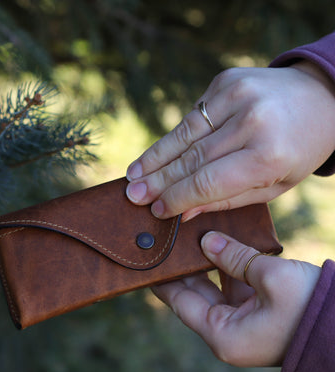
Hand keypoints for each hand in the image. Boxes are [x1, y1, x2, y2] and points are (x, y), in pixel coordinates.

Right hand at [126, 62, 334, 219]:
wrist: (321, 97)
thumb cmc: (298, 150)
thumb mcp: (273, 184)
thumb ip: (226, 200)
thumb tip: (183, 213)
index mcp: (268, 154)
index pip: (207, 182)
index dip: (177, 198)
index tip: (156, 210)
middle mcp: (251, 120)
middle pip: (190, 158)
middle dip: (158, 180)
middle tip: (133, 196)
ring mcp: (236, 94)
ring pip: (183, 134)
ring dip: (155, 157)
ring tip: (133, 175)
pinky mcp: (225, 81)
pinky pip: (192, 117)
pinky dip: (174, 138)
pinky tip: (157, 154)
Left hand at [152, 231, 320, 366]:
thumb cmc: (312, 310)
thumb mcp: (270, 278)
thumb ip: (234, 257)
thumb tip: (207, 241)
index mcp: (223, 334)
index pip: (180, 303)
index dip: (163, 281)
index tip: (149, 262)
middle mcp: (229, 331)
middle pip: (195, 295)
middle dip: (183, 268)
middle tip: (168, 243)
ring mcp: (243, 321)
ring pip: (214, 288)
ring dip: (205, 265)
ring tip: (191, 239)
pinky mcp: (257, 311)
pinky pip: (233, 286)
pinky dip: (227, 267)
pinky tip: (219, 245)